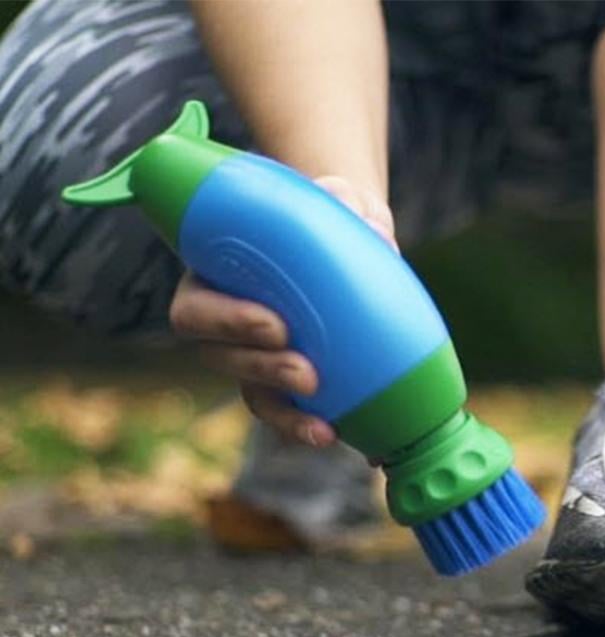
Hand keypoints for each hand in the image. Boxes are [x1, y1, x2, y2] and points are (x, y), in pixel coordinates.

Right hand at [169, 176, 397, 445]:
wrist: (351, 244)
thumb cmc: (328, 215)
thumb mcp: (335, 198)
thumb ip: (346, 202)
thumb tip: (374, 230)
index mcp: (212, 279)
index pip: (195, 309)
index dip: (226, 323)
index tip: (275, 324)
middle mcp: (224, 327)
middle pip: (220, 359)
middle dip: (261, 369)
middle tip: (307, 374)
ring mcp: (254, 359)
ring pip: (254, 394)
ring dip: (285, 413)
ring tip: (324, 425)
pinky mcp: (286, 384)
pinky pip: (288, 413)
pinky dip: (308, 427)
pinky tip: (335, 436)